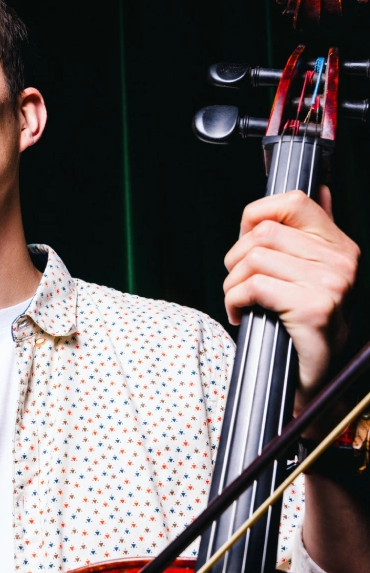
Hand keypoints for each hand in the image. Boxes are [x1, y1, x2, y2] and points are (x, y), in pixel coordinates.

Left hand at [223, 188, 359, 411]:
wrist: (314, 384)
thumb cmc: (304, 331)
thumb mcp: (314, 276)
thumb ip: (315, 234)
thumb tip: (320, 188)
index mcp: (341, 246)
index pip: (293, 201)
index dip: (255, 214)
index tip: (244, 242)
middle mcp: (341, 261)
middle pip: (262, 233)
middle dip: (234, 260)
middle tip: (236, 286)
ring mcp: (330, 284)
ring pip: (253, 259)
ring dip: (231, 284)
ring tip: (239, 303)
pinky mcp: (313, 308)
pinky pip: (253, 287)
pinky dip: (234, 302)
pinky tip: (241, 316)